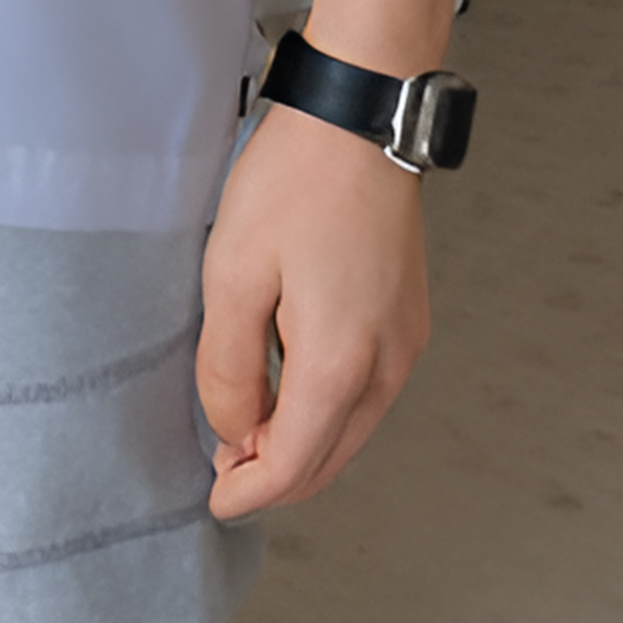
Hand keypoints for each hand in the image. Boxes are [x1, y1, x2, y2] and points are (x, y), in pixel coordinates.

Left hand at [195, 92, 430, 517]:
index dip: (250, 492)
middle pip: (330, 457)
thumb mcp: (233, 273)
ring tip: (247, 437)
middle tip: (224, 477)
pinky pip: (367, 390)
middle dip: (276, 477)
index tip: (214, 502)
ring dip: (304, 444)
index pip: (294, 463)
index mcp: (341, 365)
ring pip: (353, 428)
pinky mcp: (407, 317)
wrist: (358, 121)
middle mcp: (386, 366)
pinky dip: (328, 409)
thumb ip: (229, 364)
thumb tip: (233, 430)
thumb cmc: (294, 184)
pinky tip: (291, 391)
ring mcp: (404, 342)